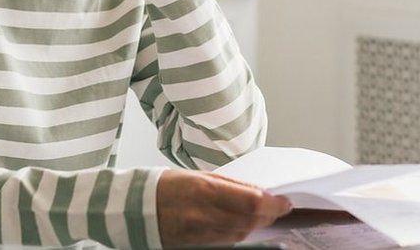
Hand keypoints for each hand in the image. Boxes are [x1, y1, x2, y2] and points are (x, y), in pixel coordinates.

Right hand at [156, 169, 292, 247]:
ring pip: (241, 234)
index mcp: (205, 191)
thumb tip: (258, 192)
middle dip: (270, 215)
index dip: (274, 204)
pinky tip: (245, 225)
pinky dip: (240, 233)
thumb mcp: (198, 176)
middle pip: (250, 221)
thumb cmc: (165, 186)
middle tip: (280, 208)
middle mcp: (203, 215)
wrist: (134, 208)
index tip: (285, 202)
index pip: (252, 202)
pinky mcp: (196, 245)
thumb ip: (229, 185)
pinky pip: (227, 242)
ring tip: (265, 215)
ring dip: (257, 225)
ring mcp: (199, 233)